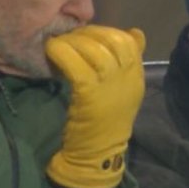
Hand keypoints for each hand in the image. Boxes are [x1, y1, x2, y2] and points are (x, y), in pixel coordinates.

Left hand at [45, 25, 145, 187]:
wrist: (97, 155)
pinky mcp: (90, 95)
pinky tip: (52, 51)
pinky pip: (76, 64)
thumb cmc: (106, 123)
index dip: (105, 31)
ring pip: (94, 50)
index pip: (128, 41)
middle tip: (70, 37)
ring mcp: (110, 87)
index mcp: (136, 77)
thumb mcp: (124, 90)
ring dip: (73, 41)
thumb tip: (135, 32)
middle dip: (88, 33)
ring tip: (59, 43)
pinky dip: (62, 53)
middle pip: (112, 42)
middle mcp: (127, 79)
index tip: (87, 34)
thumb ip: (128, 62)